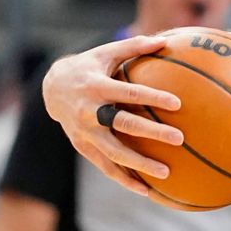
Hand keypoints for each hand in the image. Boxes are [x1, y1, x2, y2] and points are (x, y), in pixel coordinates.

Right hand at [41, 34, 182, 195]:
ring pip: (113, 153)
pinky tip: (147, 191)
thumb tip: (166, 40)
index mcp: (97, 86)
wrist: (51, 88)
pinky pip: (105, 166)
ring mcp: (84, 132)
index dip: (152, 97)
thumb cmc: (89, 66)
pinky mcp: (83, 147)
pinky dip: (124, 179)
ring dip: (139, 165)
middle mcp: (89, 112)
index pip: (128, 92)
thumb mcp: (107, 52)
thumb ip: (135, 46)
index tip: (177, 103)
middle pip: (123, 124)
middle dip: (151, 133)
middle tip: (179, 139)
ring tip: (166, 174)